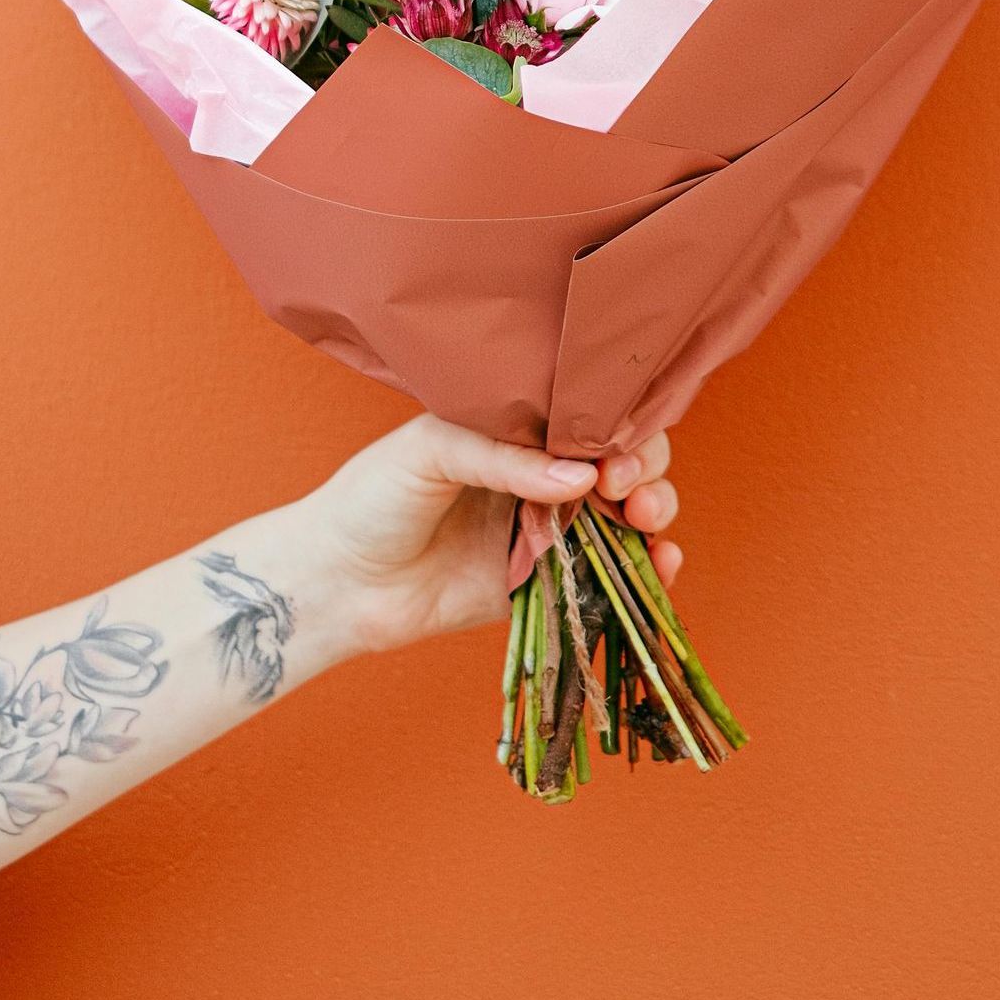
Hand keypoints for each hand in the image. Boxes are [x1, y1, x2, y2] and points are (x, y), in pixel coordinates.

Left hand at [296, 415, 680, 653]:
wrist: (338, 583)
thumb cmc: (372, 499)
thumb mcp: (433, 451)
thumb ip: (506, 459)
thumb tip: (584, 476)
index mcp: (516, 431)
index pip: (588, 416)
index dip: (617, 428)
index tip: (613, 452)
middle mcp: (540, 476)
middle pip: (622, 462)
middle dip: (644, 469)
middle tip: (623, 489)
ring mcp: (548, 530)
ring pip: (627, 516)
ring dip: (654, 513)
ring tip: (644, 523)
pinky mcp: (547, 583)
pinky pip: (609, 575)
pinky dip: (646, 570)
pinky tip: (661, 567)